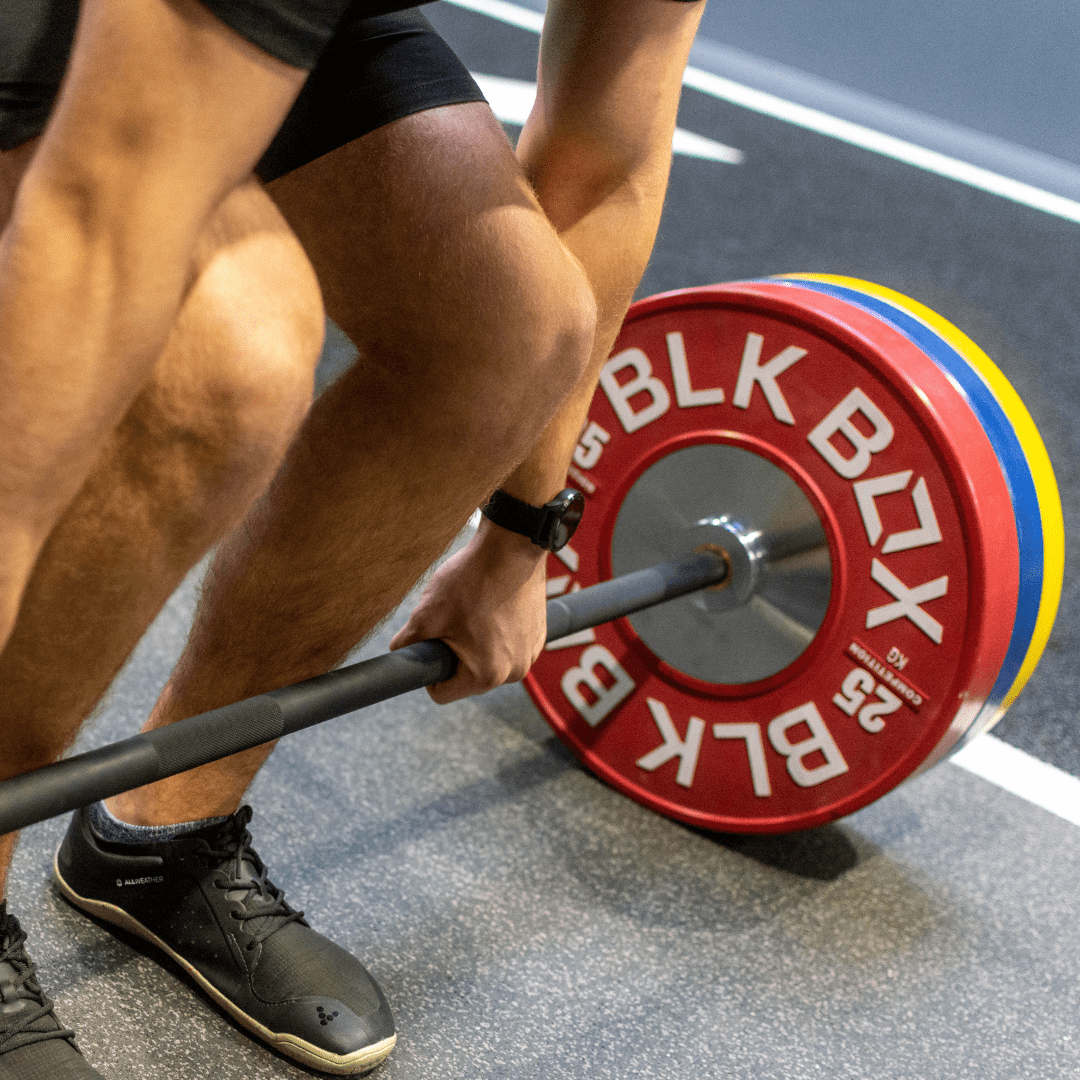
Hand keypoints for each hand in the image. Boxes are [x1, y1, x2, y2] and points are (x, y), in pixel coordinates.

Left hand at [389, 517, 548, 702]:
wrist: (511, 547)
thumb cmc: (472, 580)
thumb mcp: (428, 614)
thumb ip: (407, 643)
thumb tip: (399, 651)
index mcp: (487, 675)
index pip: (443, 692)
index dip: (429, 669)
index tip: (431, 644)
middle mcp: (514, 672)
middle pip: (467, 676)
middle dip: (454, 652)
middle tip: (451, 620)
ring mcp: (530, 653)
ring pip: (488, 659)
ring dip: (476, 642)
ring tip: (473, 608)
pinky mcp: (538, 635)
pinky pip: (508, 644)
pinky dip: (497, 630)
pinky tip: (492, 604)